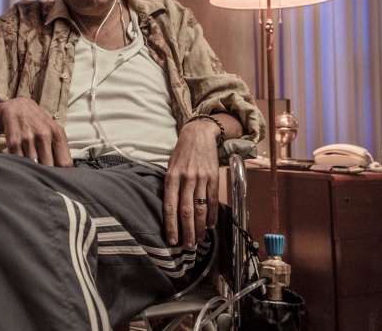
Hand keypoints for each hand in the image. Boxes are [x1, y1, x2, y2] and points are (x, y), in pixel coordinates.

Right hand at [0, 98, 72, 166]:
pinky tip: (22, 159)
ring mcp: (28, 139)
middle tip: (44, 173)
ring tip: (32, 164)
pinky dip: (21, 164)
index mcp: (57, 134)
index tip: (58, 175)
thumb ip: (61, 149)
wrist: (18, 108)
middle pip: (49, 166)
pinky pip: (20, 162)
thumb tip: (65, 172)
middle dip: (46, 172)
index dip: (62, 172)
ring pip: (33, 166)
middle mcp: (44, 135)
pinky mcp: (14, 142)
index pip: (65, 163)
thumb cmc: (40, 124)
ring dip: (33, 168)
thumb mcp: (54, 131)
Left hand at [163, 119, 219, 247]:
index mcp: (171, 177)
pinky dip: (212, 214)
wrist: (198, 134)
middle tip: (188, 246)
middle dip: (187, 231)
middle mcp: (186, 179)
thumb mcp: (170, 166)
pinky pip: (212, 199)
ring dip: (200, 227)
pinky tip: (210, 225)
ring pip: (200, 208)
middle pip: (186, 211)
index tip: (172, 240)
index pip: (171, 206)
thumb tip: (169, 210)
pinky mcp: (213, 177)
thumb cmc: (181, 153)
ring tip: (199, 239)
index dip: (171, 225)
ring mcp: (200, 178)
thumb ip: (170, 186)